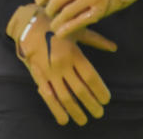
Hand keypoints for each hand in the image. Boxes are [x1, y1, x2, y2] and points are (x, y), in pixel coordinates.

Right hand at [6, 4, 115, 125]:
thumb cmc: (56, 26)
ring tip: (84, 119)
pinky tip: (64, 119)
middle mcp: (61, 64)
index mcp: (73, 53)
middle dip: (91, 104)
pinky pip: (47, 96)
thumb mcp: (77, 30)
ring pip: (64, 97)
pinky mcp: (38, 76)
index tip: (106, 100)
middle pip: (80, 90)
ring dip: (76, 111)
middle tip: (99, 113)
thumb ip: (96, 40)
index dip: (99, 90)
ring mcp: (49, 72)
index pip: (90, 77)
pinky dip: (56, 110)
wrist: (28, 24)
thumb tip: (114, 47)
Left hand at [35, 0, 142, 37]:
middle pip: (57, 0)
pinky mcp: (99, 10)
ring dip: (56, 20)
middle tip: (48, 12)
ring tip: (53, 24)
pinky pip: (79, 22)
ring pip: (66, 13)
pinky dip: (67, 29)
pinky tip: (60, 33)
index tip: (39, 0)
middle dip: (49, 9)